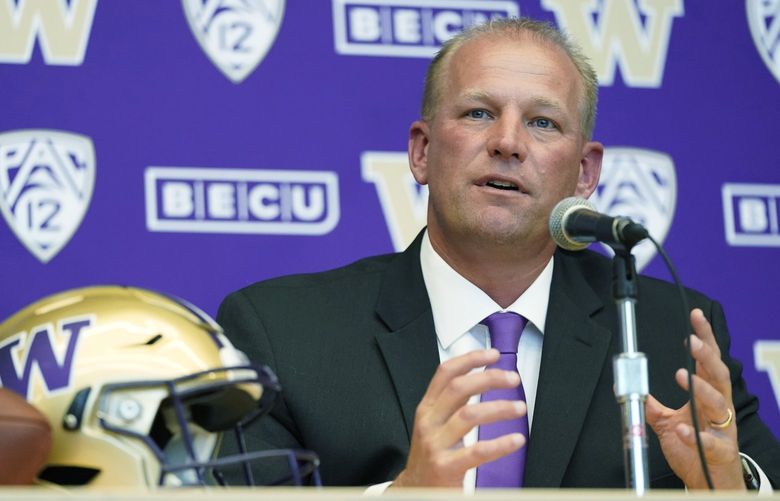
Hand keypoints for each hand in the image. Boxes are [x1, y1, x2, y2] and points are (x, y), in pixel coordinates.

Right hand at [392, 349, 526, 487]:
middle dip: (489, 378)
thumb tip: (479, 377)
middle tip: (512, 378)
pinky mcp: (446, 467)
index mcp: (427, 408)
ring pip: (469, 415)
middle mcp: (429, 422)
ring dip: (499, 408)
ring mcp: (435, 444)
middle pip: (459, 389)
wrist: (415, 490)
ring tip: (519, 407)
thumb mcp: (434, 424)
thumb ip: (453, 402)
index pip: (445, 373)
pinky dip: (500, 443)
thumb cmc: (430, 456)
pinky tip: (516, 439)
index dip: (470, 359)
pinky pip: (477, 451)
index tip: (493, 354)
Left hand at [645, 309, 743, 489]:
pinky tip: (682, 429)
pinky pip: (710, 442)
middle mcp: (718, 408)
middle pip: (718, 375)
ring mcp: (722, 429)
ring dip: (701, 388)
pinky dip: (695, 434)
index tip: (695, 317)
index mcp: (708, 396)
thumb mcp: (668, 422)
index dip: (704, 338)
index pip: (708, 361)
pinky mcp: (719, 451)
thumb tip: (629, 387)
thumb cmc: (694, 448)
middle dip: (706, 356)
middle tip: (692, 341)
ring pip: (718, 403)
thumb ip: (651, 405)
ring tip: (684, 376)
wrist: (709, 481)